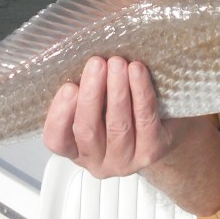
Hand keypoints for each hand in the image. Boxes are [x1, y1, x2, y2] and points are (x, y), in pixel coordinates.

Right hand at [43, 55, 178, 178]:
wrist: (163, 130)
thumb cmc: (123, 113)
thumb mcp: (97, 106)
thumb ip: (85, 90)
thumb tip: (80, 57)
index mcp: (76, 150)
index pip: (57, 139)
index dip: (60, 114)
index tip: (68, 87)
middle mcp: (98, 161)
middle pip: (88, 130)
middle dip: (91, 94)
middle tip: (96, 64)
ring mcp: (126, 160)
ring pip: (117, 125)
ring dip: (117, 91)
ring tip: (117, 63)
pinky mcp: (152, 151)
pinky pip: (145, 119)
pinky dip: (140, 93)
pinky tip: (137, 72)